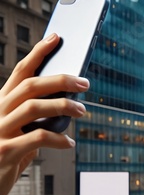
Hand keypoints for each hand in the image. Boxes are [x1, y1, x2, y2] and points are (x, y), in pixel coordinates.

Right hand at [0, 33, 87, 194]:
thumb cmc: (6, 156)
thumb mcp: (20, 134)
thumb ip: (36, 120)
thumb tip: (68, 106)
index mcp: (0, 103)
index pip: (19, 72)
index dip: (38, 53)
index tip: (57, 38)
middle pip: (29, 86)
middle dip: (59, 80)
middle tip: (84, 83)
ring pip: (32, 107)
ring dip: (62, 106)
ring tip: (82, 110)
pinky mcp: (4, 152)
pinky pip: (36, 138)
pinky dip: (57, 139)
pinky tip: (69, 144)